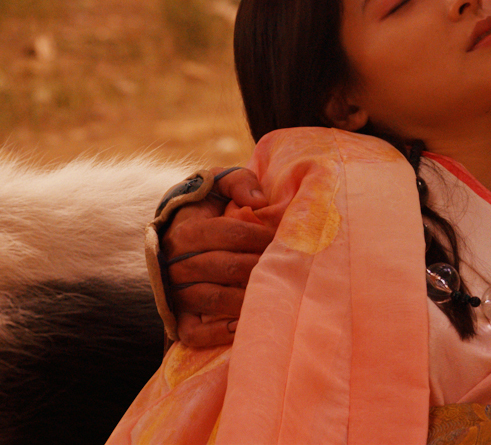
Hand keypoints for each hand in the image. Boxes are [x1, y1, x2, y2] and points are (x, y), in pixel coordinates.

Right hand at [161, 167, 271, 346]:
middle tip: (287, 267)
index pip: (230, 233)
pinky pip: (193, 332)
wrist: (177, 233)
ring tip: (274, 295)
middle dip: (259, 267)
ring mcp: (176, 292)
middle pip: (225, 267)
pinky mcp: (178, 317)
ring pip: (212, 299)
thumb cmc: (208, 207)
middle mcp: (176, 263)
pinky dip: (216, 334)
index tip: (282, 238)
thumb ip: (238, 182)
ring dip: (245, 299)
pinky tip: (242, 326)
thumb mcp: (218, 184)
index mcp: (187, 230)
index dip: (260, 235)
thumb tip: (258, 202)